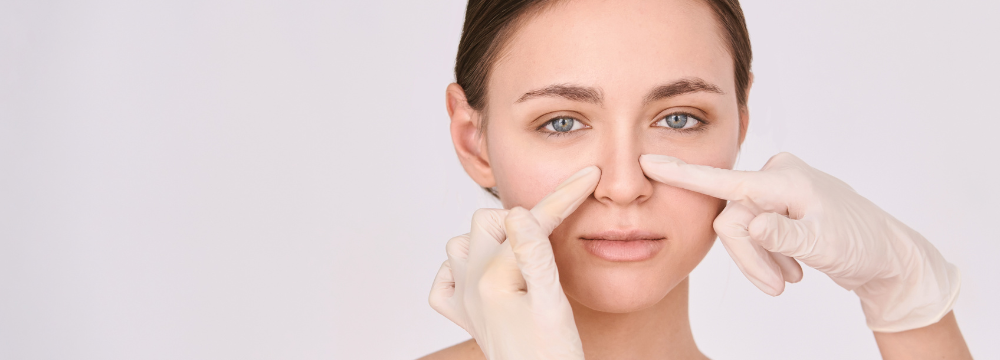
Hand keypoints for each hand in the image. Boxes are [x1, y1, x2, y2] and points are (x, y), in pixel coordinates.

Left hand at [428, 166, 600, 358]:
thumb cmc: (553, 357)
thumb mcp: (554, 306)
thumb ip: (535, 256)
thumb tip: (517, 212)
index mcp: (491, 280)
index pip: (528, 224)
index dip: (562, 198)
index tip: (587, 177)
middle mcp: (467, 287)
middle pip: (486, 222)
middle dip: (520, 221)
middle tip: (551, 238)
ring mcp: (462, 301)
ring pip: (463, 243)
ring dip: (492, 241)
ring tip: (525, 258)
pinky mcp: (463, 316)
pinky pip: (446, 279)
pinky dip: (464, 270)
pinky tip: (492, 278)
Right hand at [639, 152, 959, 331]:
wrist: (888, 256)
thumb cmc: (862, 245)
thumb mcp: (824, 244)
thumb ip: (784, 234)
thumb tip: (750, 224)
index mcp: (785, 180)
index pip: (724, 180)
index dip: (683, 175)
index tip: (647, 161)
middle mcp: (777, 177)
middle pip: (733, 218)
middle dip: (749, 255)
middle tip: (777, 287)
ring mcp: (778, 190)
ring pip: (741, 227)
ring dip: (759, 258)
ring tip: (790, 280)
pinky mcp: (779, 205)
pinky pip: (753, 229)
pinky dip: (766, 253)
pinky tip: (790, 269)